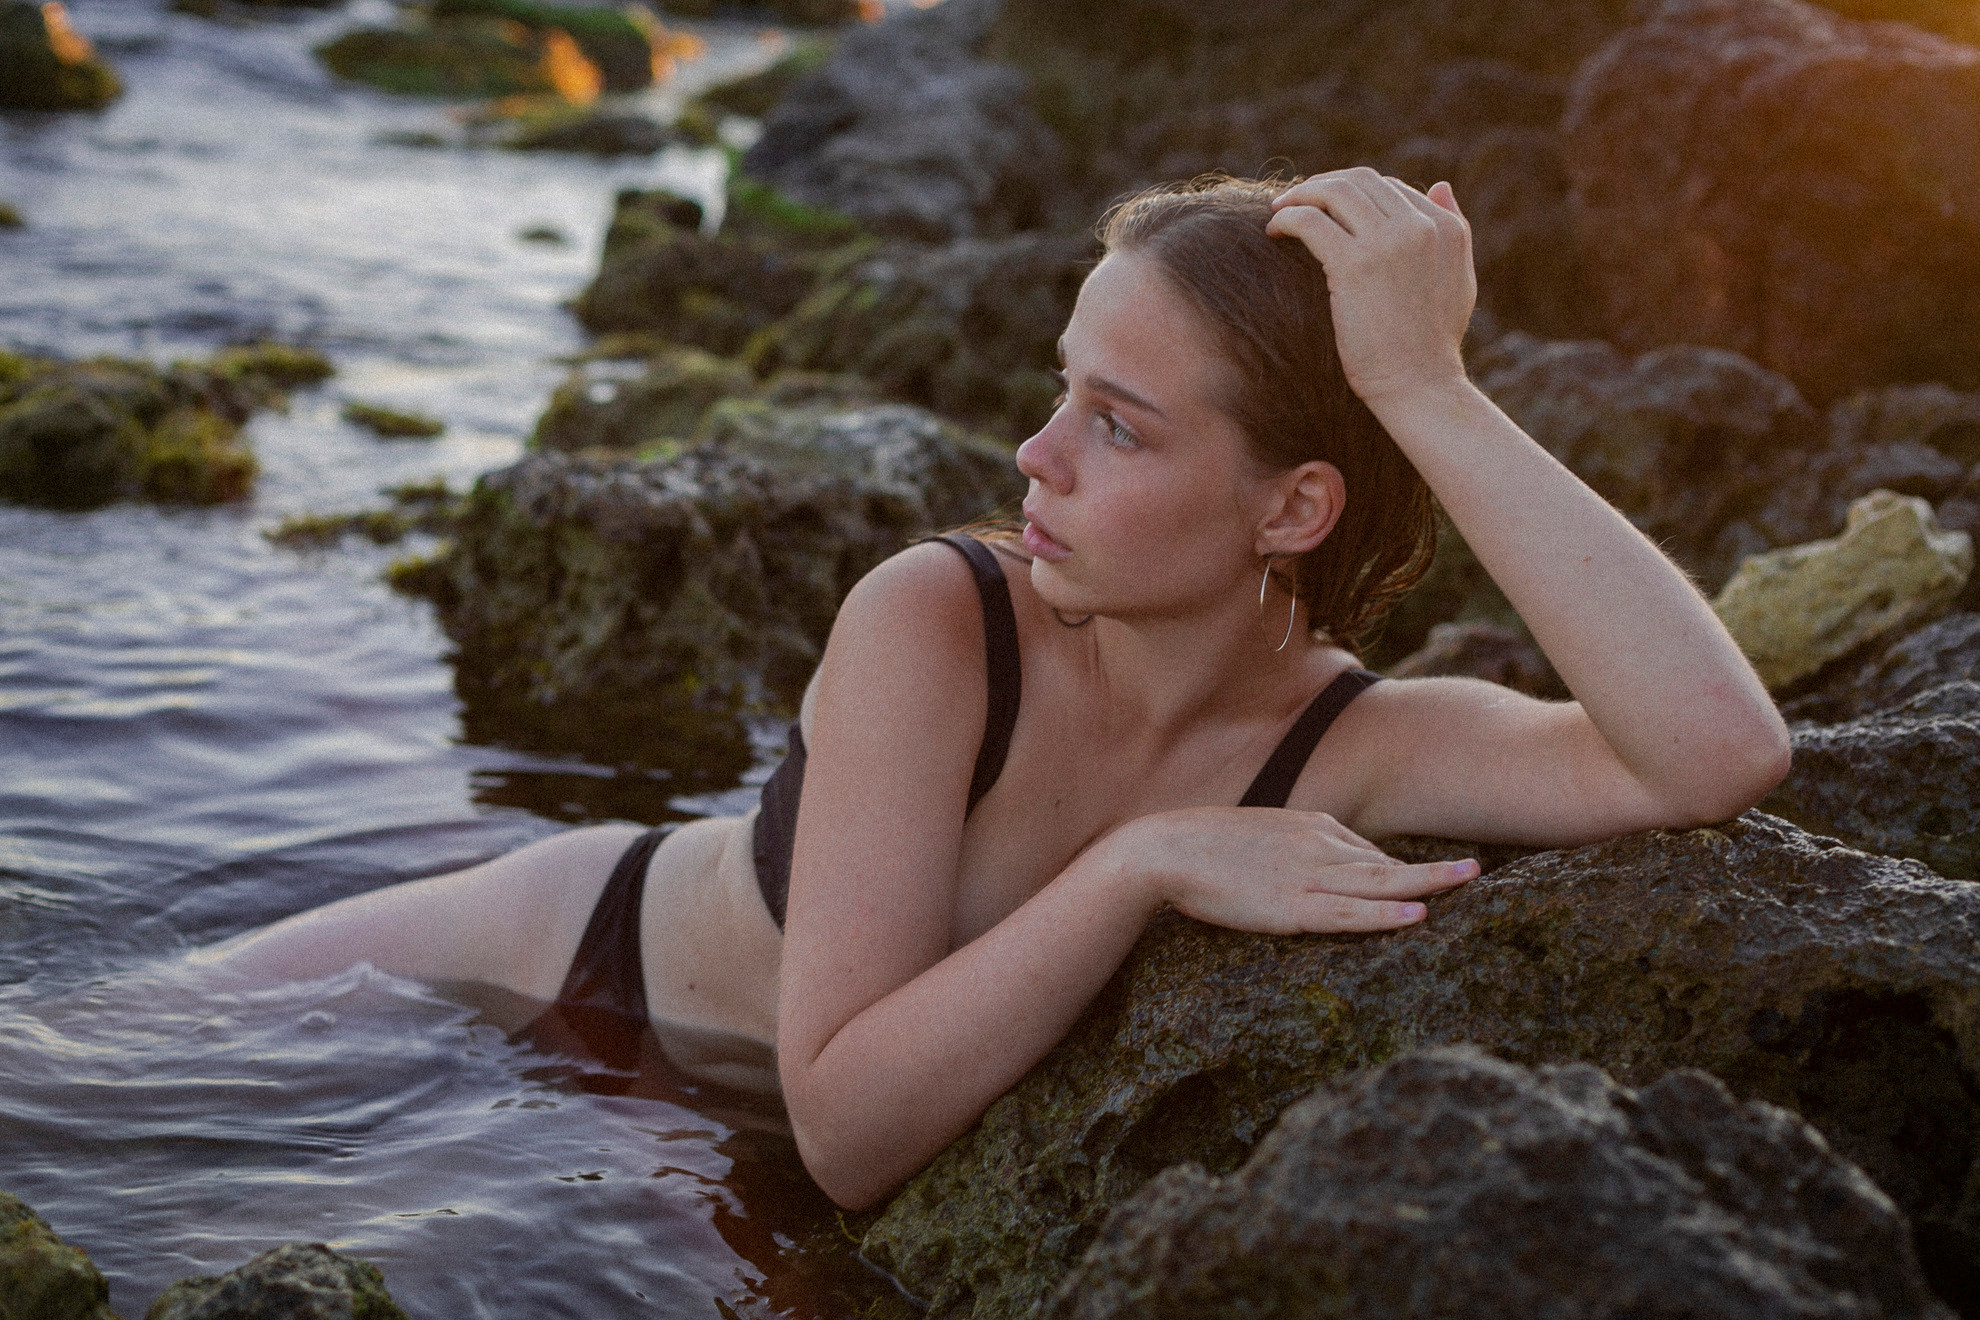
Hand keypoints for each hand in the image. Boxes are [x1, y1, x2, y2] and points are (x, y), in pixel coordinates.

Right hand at [1117, 806, 1477, 934]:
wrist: (1163, 849)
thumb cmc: (1200, 848)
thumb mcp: (1256, 837)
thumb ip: (1289, 849)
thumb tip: (1306, 867)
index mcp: (1310, 827)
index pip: (1368, 852)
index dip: (1404, 868)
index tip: (1436, 876)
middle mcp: (1319, 845)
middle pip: (1387, 861)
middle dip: (1434, 867)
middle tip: (1478, 870)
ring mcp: (1309, 874)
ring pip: (1381, 882)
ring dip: (1429, 882)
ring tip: (1469, 880)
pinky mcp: (1294, 906)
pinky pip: (1351, 913)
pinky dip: (1387, 915)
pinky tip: (1419, 914)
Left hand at [1265, 168, 1476, 411]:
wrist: (1419, 386)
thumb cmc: (1433, 344)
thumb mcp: (1458, 279)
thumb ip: (1453, 227)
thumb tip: (1439, 184)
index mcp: (1446, 228)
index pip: (1389, 187)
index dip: (1351, 192)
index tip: (1324, 208)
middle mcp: (1420, 227)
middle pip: (1360, 181)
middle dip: (1323, 185)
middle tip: (1295, 200)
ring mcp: (1388, 243)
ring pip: (1333, 192)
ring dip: (1300, 195)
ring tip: (1279, 210)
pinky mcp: (1355, 265)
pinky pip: (1311, 221)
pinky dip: (1287, 218)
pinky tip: (1275, 231)